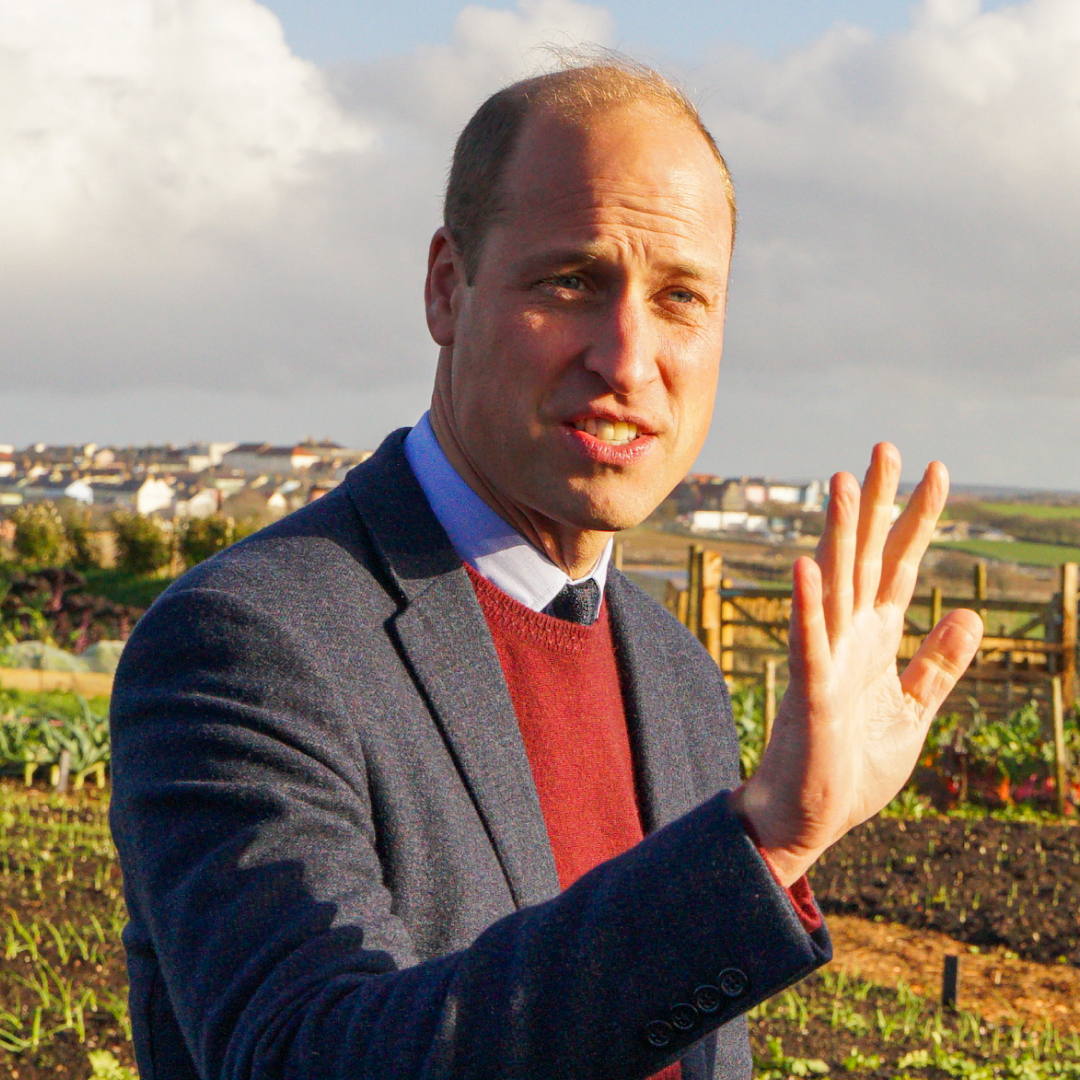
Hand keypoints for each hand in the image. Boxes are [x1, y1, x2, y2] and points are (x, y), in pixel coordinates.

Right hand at [730, 444, 982, 886]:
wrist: (810, 819)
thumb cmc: (852, 766)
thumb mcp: (913, 711)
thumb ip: (938, 664)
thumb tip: (967, 613)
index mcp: (874, 639)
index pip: (897, 565)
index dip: (917, 519)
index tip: (937, 472)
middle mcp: (848, 638)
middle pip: (864, 558)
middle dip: (877, 504)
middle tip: (884, 447)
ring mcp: (827, 661)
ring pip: (834, 586)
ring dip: (839, 536)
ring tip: (845, 483)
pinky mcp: (811, 694)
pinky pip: (809, 643)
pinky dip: (808, 606)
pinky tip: (809, 567)